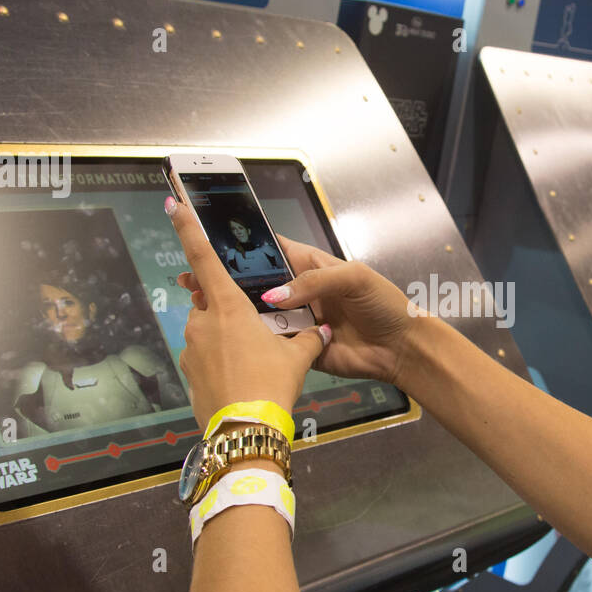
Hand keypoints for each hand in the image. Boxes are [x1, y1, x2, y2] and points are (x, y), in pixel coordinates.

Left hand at [166, 198, 328, 427]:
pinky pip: (205, 357)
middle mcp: (202, 322)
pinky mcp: (189, 372)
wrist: (246, 430)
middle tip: (256, 326)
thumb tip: (320, 332)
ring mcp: (191, 348)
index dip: (188, 228)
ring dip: (226, 338)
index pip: (203, 258)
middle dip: (229, 308)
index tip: (173, 204)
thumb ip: (307, 338)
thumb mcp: (298, 357)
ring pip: (207, 331)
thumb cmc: (271, 383)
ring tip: (255, 360)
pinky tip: (243, 378)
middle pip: (210, 301)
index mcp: (227, 307)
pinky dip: (221, 361)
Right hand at [177, 232, 416, 387]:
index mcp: (310, 266)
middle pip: (254, 283)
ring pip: (256, 314)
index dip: (242, 247)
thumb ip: (313, 282)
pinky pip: (270, 343)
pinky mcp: (298, 348)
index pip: (270, 251)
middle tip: (190, 278)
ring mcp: (296, 320)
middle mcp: (298, 291)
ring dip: (230, 310)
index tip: (209, 242)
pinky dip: (250, 340)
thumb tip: (273, 296)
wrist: (401, 348)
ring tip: (197, 303)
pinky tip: (224, 336)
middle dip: (224, 280)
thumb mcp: (353, 278)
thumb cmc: (384, 303)